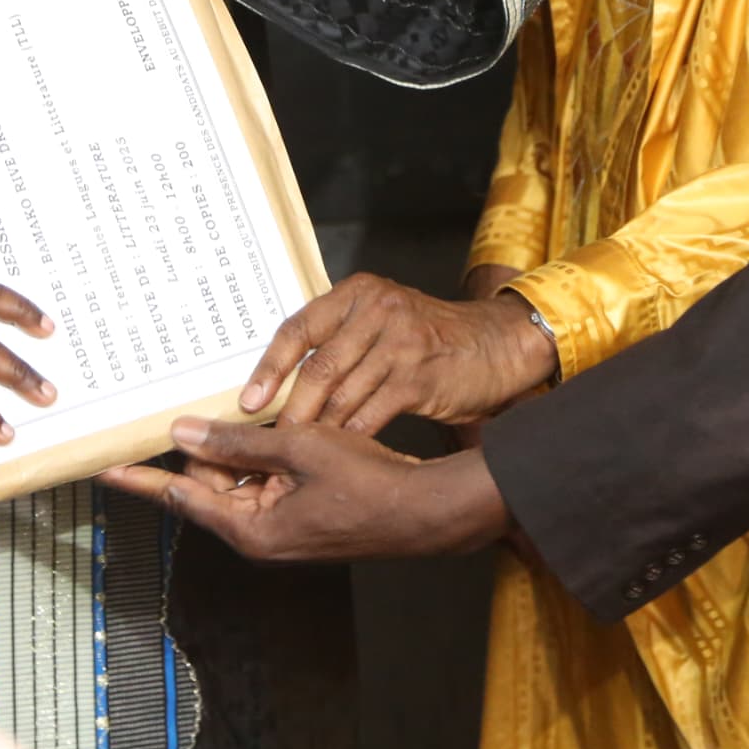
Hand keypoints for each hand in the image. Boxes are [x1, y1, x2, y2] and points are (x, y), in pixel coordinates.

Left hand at [100, 422, 510, 561]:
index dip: (141, 478)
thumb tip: (185, 431)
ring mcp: (281, 526)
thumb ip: (238, 441)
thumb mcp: (298, 448)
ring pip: (238, 479)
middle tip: (170, 410)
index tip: (104, 468)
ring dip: (231, 447)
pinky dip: (258, 454)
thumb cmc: (370, 486)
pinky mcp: (301, 515)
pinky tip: (259, 422)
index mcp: (251, 528)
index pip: (180, 497)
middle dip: (196, 448)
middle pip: (208, 484)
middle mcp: (260, 534)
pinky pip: (264, 481)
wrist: (428, 511)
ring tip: (217, 409)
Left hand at [239, 271, 556, 432]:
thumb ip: (340, 336)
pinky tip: (341, 455)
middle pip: (317, 366)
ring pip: (342, 394)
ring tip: (298, 452)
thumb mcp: (383, 318)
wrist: (499, 344)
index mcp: (357, 293)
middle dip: (291, 408)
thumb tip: (283, 376)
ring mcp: (399, 343)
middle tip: (270, 439)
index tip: (249, 402)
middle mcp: (376, 311)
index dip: (269, 367)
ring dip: (317, 429)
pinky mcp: (420, 377)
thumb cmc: (431, 338)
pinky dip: (352, 437)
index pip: (298, 328)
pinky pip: (372, 413)